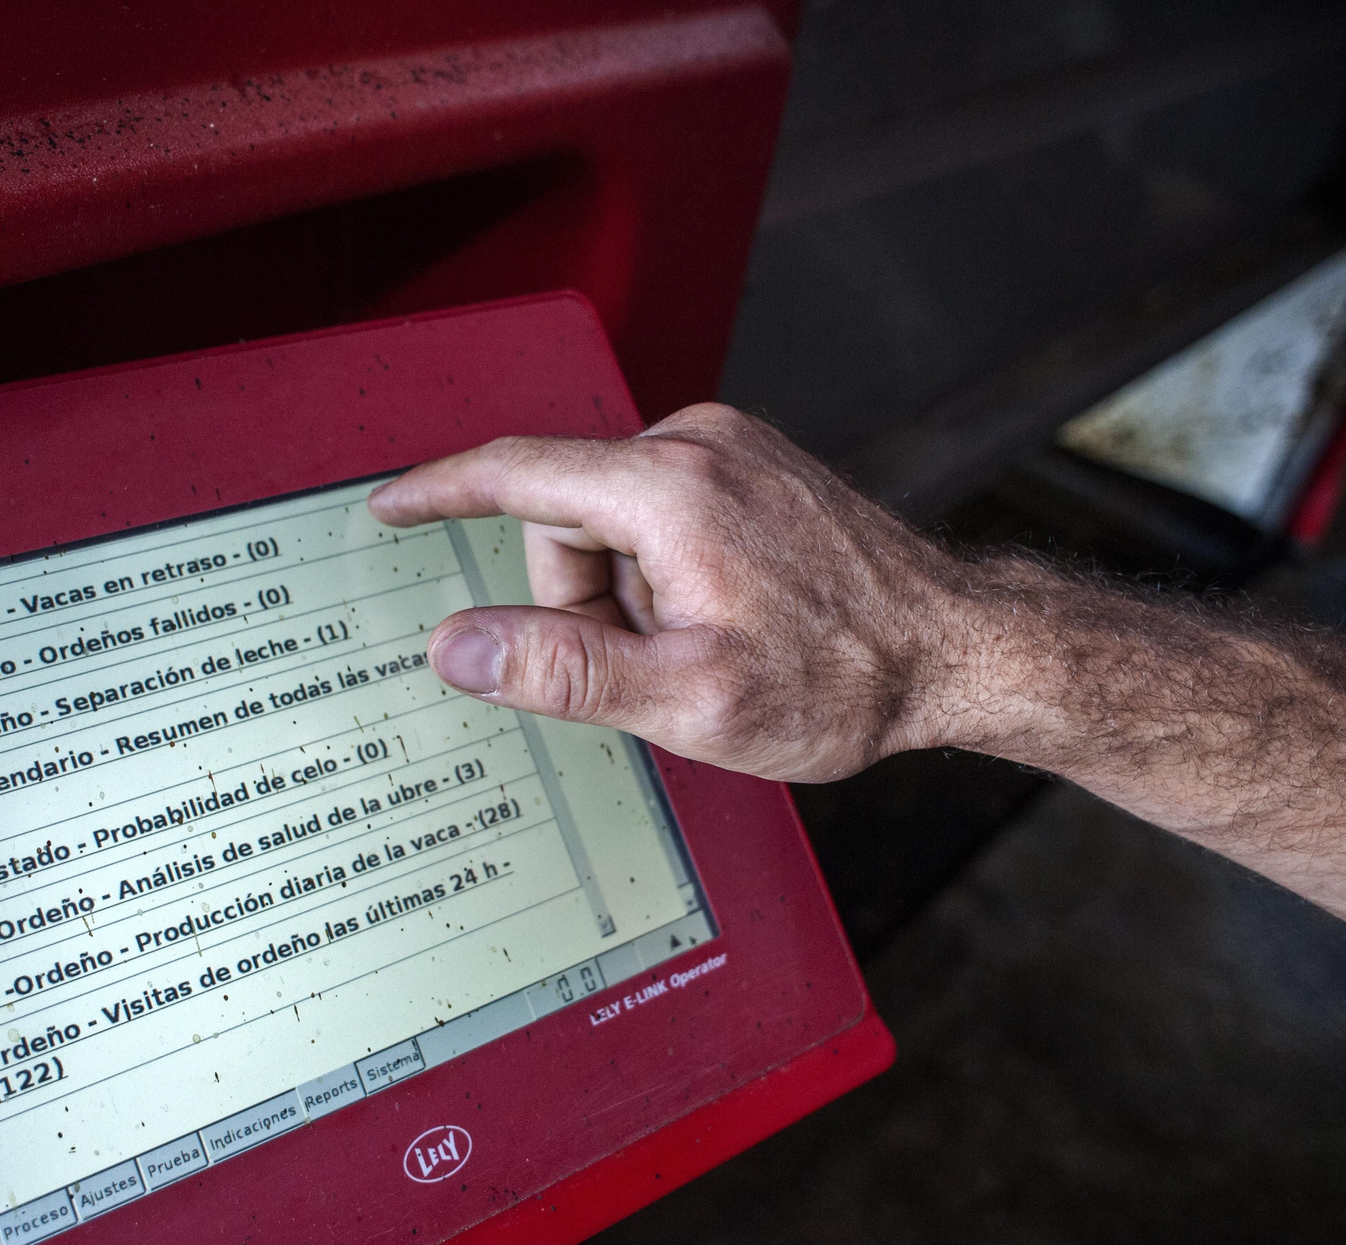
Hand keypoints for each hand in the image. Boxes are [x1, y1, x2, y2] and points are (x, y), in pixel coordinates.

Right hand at [367, 403, 970, 782]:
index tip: (388, 505)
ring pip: (612, 523)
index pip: (517, 472)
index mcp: (669, 490)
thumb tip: (458, 646)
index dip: (439, 491)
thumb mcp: (690, 700)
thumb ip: (564, 670)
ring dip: (632, 593)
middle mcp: (697, 444)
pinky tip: (729, 616)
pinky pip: (660, 514)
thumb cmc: (841, 680)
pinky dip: (666, 570)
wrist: (958, 649)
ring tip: (710, 643)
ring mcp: (731, 446)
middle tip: (660, 664)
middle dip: (586, 602)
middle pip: (567, 520)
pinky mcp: (753, 462)